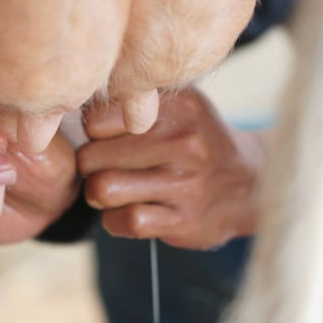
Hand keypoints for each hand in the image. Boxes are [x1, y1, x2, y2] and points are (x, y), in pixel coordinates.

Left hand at [78, 88, 265, 248]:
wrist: (249, 184)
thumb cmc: (197, 141)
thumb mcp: (179, 107)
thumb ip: (135, 102)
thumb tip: (73, 108)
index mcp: (178, 107)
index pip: (97, 119)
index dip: (92, 133)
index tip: (104, 140)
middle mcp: (185, 141)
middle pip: (92, 156)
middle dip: (89, 167)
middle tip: (102, 169)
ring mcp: (187, 183)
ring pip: (104, 189)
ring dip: (98, 195)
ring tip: (112, 191)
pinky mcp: (185, 220)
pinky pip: (126, 221)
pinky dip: (115, 221)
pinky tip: (128, 213)